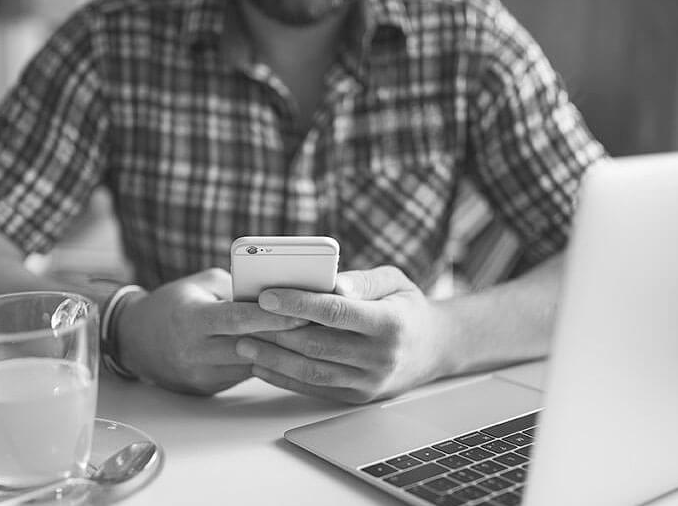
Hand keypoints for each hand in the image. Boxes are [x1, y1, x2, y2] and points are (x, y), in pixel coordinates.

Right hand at [113, 268, 307, 395]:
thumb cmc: (172, 304)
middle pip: (251, 345)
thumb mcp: (201, 285)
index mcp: (191, 320)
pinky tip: (286, 351)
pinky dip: (264, 361)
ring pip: (253, 364)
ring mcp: (202, 375)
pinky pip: (244, 373)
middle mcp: (195, 352)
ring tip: (310, 337)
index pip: (238, 319)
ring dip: (281, 351)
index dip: (272, 317)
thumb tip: (277, 290)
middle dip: (287, 335)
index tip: (301, 311)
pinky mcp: (208, 389)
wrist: (135, 341)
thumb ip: (236, 288)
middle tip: (320, 325)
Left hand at [237, 266, 449, 402]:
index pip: (336, 312)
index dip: (299, 304)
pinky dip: (284, 377)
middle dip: (276, 332)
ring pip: (311, 371)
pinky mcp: (357, 397)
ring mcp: (368, 382)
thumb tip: (331, 281)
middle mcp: (380, 357)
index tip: (267, 295)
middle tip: (243, 318)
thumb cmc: (406, 306)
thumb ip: (362, 280)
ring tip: (244, 342)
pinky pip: (314, 388)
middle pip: (318, 345)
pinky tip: (261, 363)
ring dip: (273, 358)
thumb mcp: (394, 281)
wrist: (434, 348)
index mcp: (390, 323)